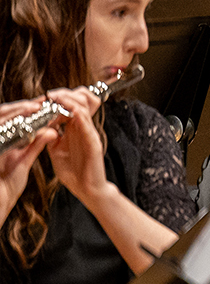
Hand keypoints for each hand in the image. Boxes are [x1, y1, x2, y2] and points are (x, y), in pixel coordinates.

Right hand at [0, 102, 55, 215]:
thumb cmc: (7, 185)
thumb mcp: (23, 161)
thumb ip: (34, 145)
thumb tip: (51, 131)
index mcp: (0, 141)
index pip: (10, 119)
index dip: (24, 110)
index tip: (42, 103)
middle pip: (2, 115)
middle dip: (20, 107)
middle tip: (39, 101)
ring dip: (15, 111)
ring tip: (34, 107)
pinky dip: (9, 123)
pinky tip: (23, 121)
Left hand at [41, 89, 108, 204]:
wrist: (87, 189)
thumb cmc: (74, 171)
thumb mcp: (56, 150)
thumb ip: (51, 137)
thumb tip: (42, 125)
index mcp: (75, 129)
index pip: (70, 105)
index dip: (59, 98)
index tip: (44, 97)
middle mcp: (83, 128)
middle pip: (80, 101)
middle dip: (64, 95)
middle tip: (51, 95)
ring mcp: (89, 134)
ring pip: (84, 108)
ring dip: (70, 101)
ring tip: (57, 98)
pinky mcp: (93, 143)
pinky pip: (87, 125)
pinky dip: (79, 115)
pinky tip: (71, 110)